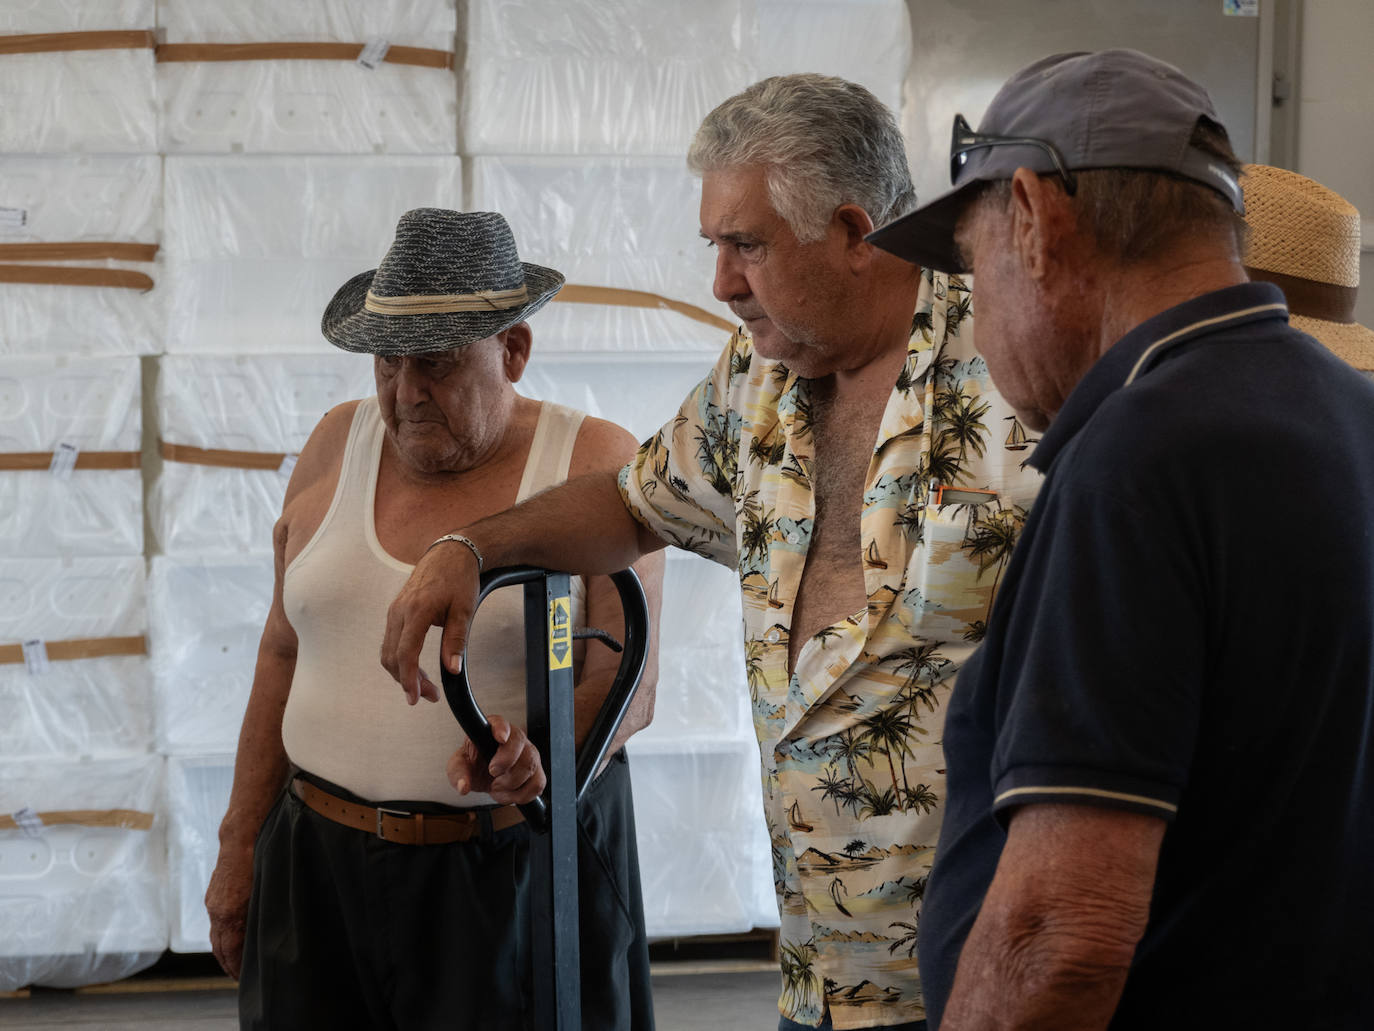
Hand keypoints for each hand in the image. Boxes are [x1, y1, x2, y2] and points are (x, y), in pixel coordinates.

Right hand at [206, 843, 254, 979]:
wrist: (240, 837)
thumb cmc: (260, 861)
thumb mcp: (266, 890)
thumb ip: (263, 915)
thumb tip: (269, 934)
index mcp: (230, 914)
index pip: (230, 951)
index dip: (237, 967)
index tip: (244, 979)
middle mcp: (217, 911)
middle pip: (220, 948)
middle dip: (229, 965)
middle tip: (240, 978)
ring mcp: (213, 903)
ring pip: (215, 936)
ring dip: (224, 952)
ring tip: (235, 963)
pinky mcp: (213, 895)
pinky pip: (215, 923)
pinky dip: (222, 936)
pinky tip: (231, 938)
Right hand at [381, 537, 480, 703]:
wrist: (450, 553)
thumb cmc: (459, 578)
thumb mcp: (464, 609)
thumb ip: (456, 640)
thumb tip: (452, 669)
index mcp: (416, 611)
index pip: (406, 653)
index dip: (409, 679)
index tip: (416, 698)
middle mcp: (399, 611)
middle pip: (393, 657)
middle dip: (407, 681)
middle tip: (430, 696)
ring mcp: (394, 611)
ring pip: (388, 651)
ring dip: (402, 672)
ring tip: (426, 686)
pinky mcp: (396, 611)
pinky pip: (391, 641)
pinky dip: (399, 659)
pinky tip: (416, 668)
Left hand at [447, 715, 546, 804]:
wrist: (485, 777)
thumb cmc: (474, 765)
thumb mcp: (459, 767)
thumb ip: (458, 774)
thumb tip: (463, 786)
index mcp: (493, 729)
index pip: (500, 723)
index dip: (502, 729)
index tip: (500, 738)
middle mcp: (515, 738)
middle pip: (520, 745)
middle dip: (506, 763)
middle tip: (492, 772)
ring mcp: (529, 754)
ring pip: (530, 766)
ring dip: (511, 783)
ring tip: (497, 785)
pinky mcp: (537, 772)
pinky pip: (537, 784)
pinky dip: (521, 795)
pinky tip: (509, 793)